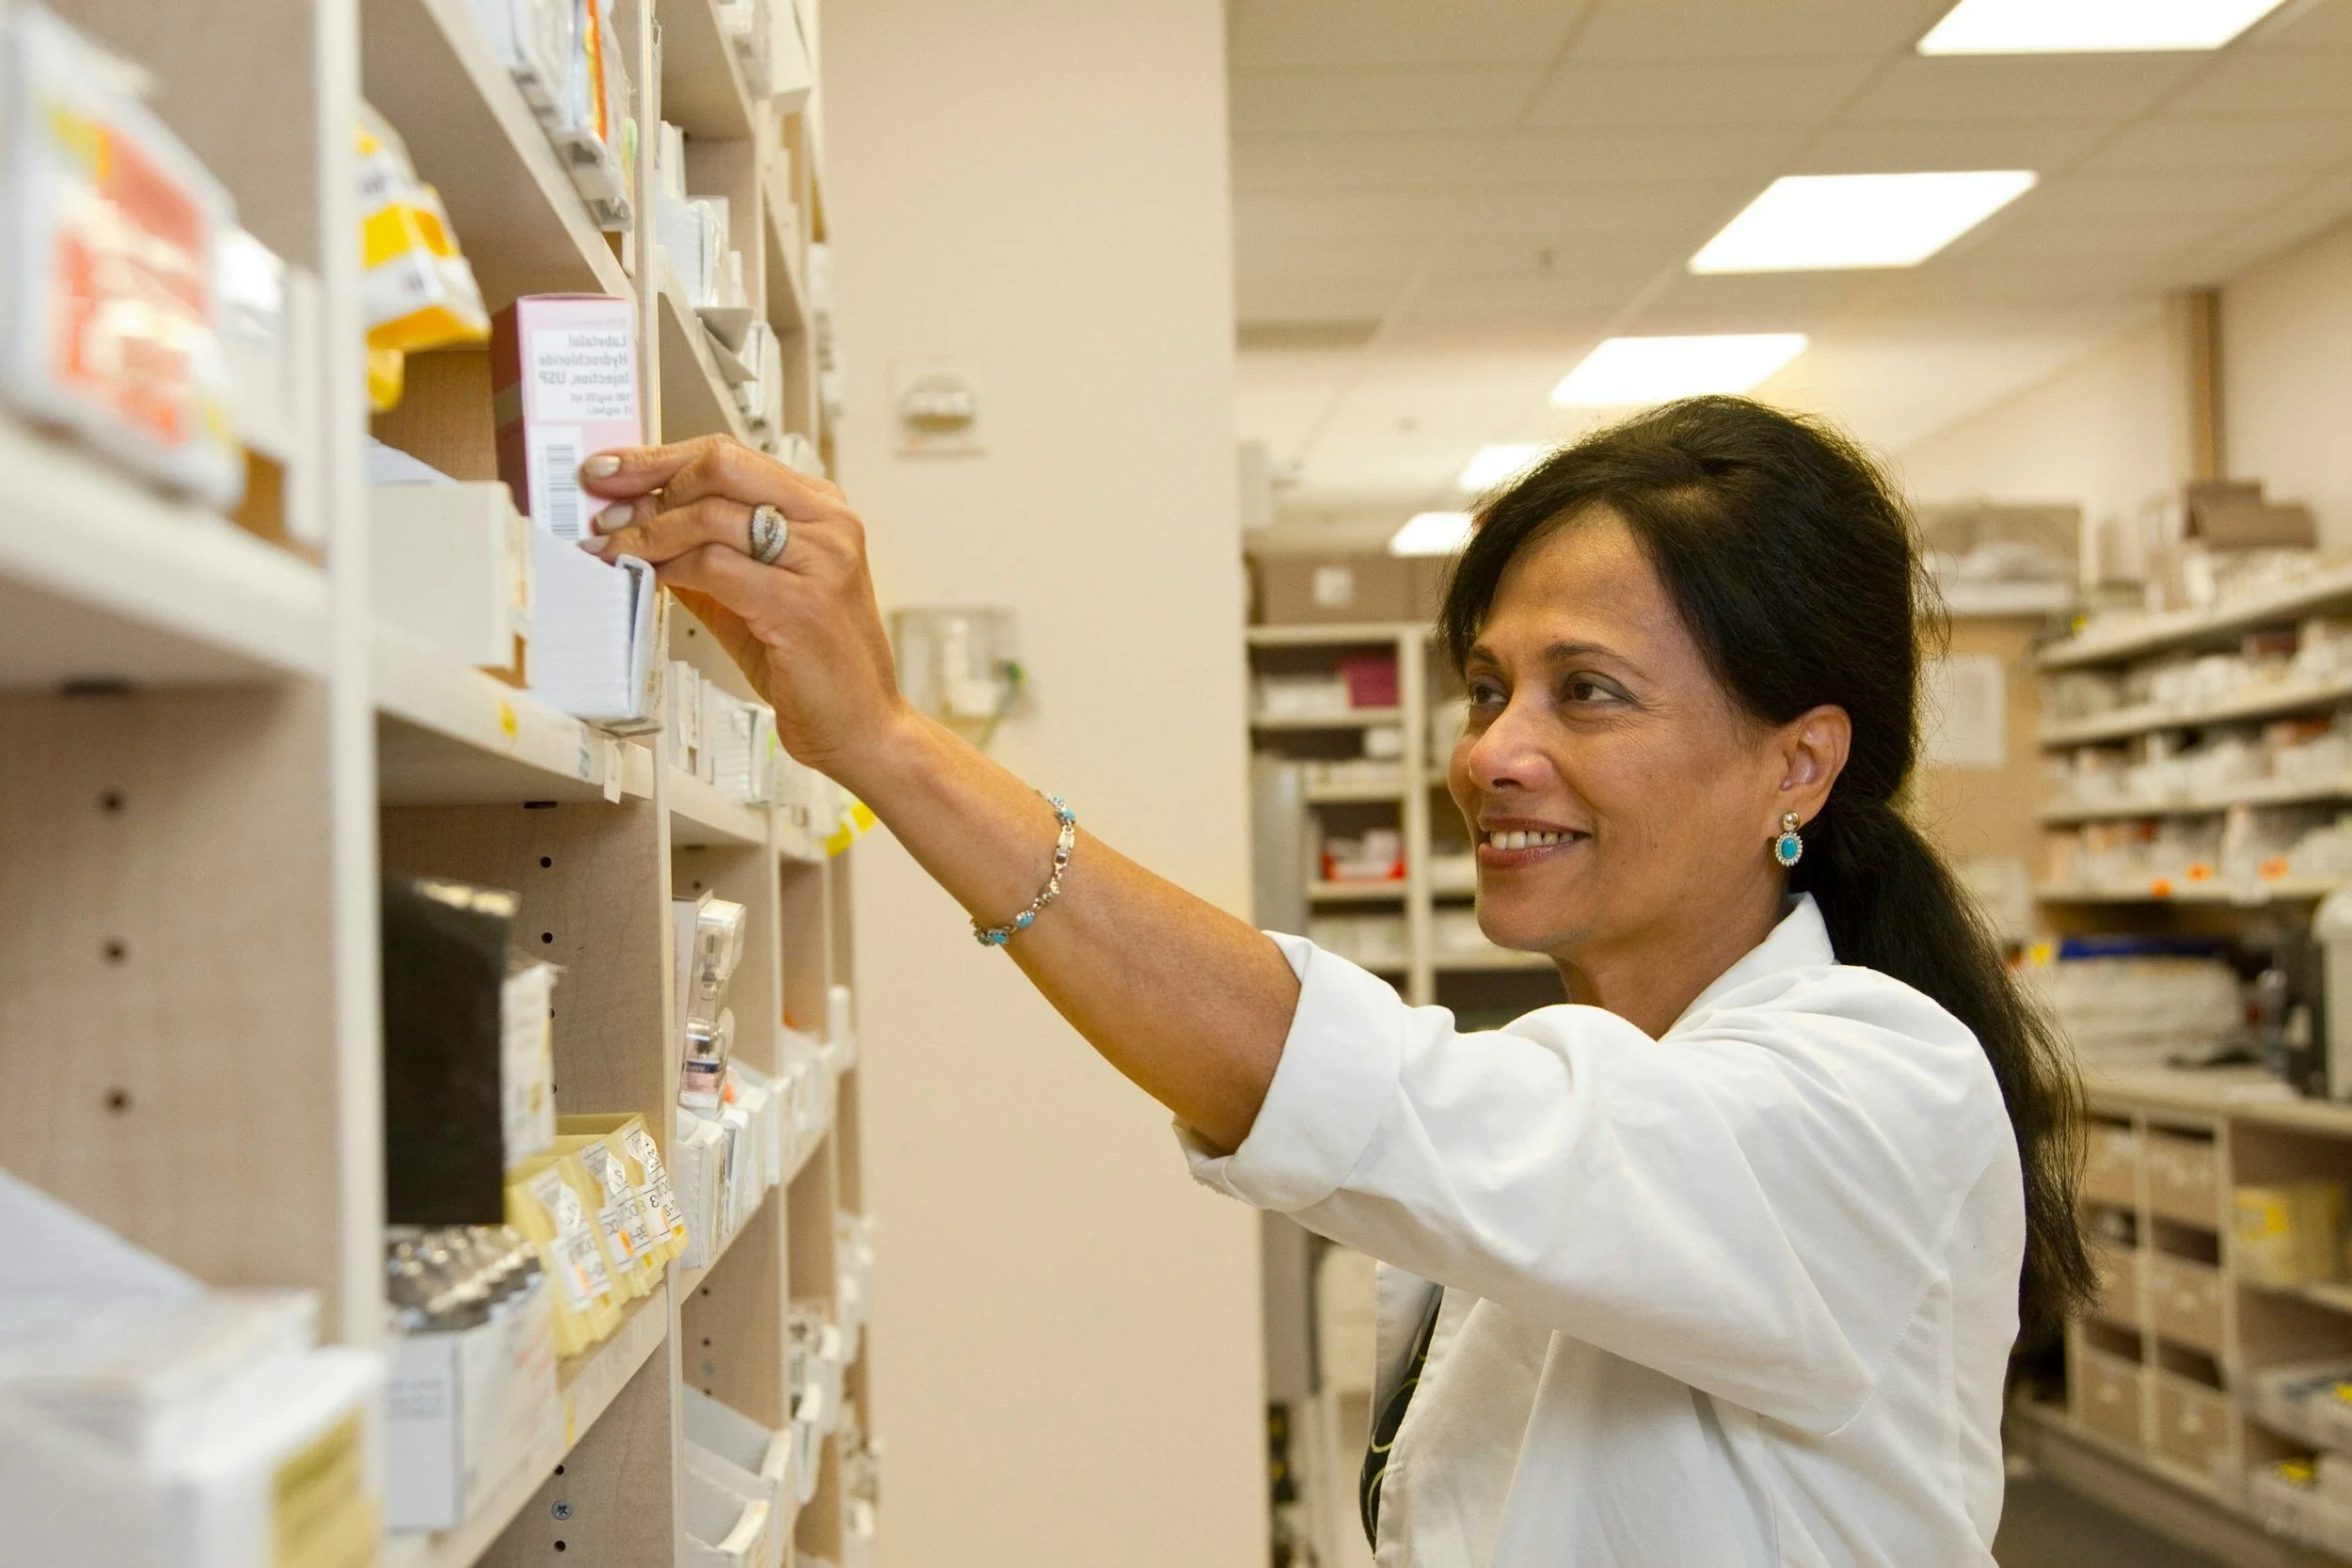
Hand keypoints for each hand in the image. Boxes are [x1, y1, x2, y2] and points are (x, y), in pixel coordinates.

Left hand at [577, 435, 913, 782]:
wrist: (861, 727)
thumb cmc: (812, 665)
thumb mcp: (753, 594)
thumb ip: (707, 554)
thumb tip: (636, 525)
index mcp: (821, 510)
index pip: (729, 455)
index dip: (659, 458)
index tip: (610, 469)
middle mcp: (828, 525)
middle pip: (720, 467)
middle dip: (647, 481)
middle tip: (604, 511)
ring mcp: (821, 561)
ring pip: (709, 517)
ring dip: (647, 534)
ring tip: (613, 552)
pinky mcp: (802, 604)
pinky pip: (715, 567)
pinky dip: (670, 570)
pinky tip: (649, 580)